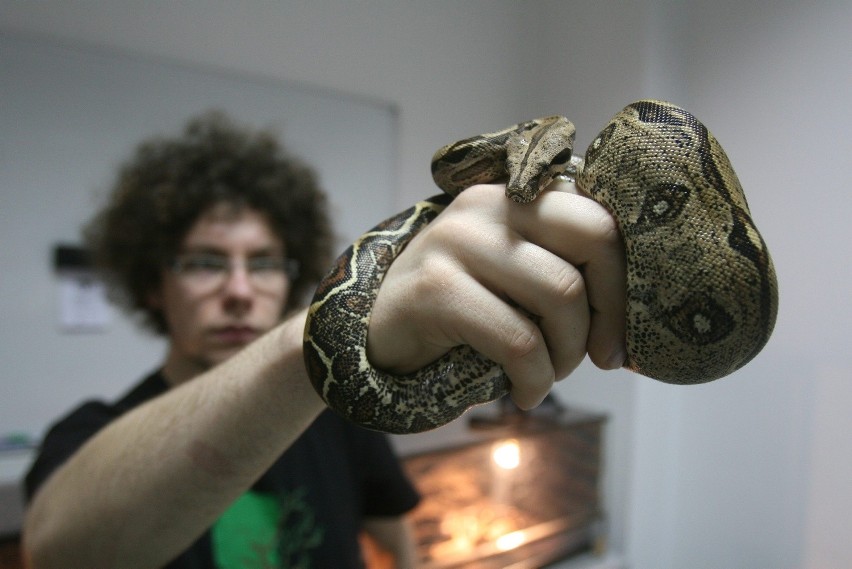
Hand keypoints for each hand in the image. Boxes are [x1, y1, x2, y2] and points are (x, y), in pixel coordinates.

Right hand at [366, 181, 625, 408]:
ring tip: (547, 376)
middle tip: (602, 359)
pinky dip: (536, 380)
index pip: (599, 218)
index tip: (618, 337)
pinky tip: (524, 394)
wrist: (379, 332)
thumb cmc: (462, 311)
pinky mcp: (435, 288)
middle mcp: (488, 205)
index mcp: (516, 197)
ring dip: (568, 355)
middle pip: (593, 243)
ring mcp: (456, 240)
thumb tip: (632, 315)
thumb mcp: (513, 281)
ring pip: (560, 293)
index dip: (624, 282)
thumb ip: (560, 273)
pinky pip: (518, 341)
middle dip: (610, 313)